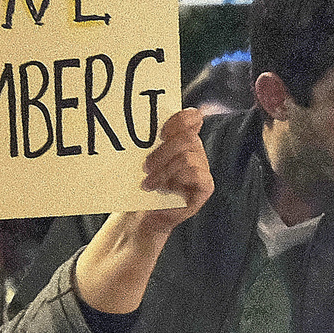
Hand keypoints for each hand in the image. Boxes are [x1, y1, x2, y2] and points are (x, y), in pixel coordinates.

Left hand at [73, 110, 214, 314]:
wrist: (141, 214)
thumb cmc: (138, 183)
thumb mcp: (139, 159)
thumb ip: (144, 142)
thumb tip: (129, 127)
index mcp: (182, 138)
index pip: (192, 117)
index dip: (180, 119)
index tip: (161, 132)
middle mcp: (195, 151)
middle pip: (188, 138)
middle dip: (164, 150)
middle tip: (145, 166)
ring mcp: (202, 168)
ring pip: (189, 156)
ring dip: (165, 169)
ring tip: (147, 183)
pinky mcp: (205, 186)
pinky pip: (197, 174)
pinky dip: (176, 179)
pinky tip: (162, 189)